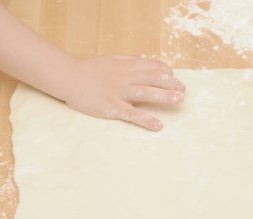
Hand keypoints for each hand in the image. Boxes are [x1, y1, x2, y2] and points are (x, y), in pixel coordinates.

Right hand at [62, 56, 185, 130]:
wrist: (68, 77)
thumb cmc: (88, 69)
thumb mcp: (111, 59)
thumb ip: (128, 59)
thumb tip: (143, 58)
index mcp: (126, 66)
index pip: (152, 66)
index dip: (166, 72)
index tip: (174, 77)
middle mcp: (126, 77)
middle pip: (154, 78)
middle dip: (171, 84)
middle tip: (183, 91)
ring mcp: (119, 92)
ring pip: (147, 93)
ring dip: (165, 97)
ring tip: (179, 101)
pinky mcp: (111, 107)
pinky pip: (132, 114)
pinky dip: (146, 120)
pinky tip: (158, 126)